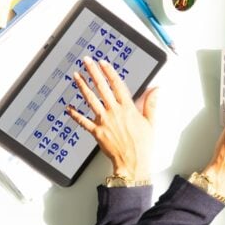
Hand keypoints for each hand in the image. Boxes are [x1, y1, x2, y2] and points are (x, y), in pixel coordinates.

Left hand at [66, 57, 157, 180]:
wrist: (133, 163)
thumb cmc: (142, 146)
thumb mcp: (151, 123)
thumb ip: (151, 104)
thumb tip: (155, 90)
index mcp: (128, 108)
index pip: (117, 85)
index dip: (110, 72)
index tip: (103, 63)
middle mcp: (114, 112)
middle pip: (102, 87)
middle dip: (93, 72)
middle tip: (87, 61)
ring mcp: (104, 121)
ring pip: (90, 100)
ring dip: (82, 86)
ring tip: (76, 76)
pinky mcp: (96, 132)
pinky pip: (83, 121)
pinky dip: (75, 114)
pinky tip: (69, 108)